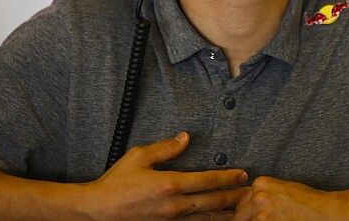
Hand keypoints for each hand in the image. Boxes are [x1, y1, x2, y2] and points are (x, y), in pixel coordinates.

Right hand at [78, 132, 249, 219]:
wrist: (97, 212)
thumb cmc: (116, 183)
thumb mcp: (139, 156)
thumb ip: (165, 148)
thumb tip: (186, 137)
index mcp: (169, 184)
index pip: (207, 181)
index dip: (228, 178)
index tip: (243, 175)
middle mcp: (173, 205)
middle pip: (212, 203)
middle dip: (234, 198)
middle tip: (251, 194)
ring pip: (205, 220)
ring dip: (225, 215)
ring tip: (242, 212)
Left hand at [232, 176, 348, 220]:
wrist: (324, 212)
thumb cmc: (308, 201)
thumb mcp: (283, 188)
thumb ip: (264, 194)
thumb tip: (250, 203)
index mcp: (261, 183)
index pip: (240, 200)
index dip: (245, 211)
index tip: (250, 216)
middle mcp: (258, 197)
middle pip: (239, 215)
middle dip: (246, 220)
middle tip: (260, 220)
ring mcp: (262, 215)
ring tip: (271, 220)